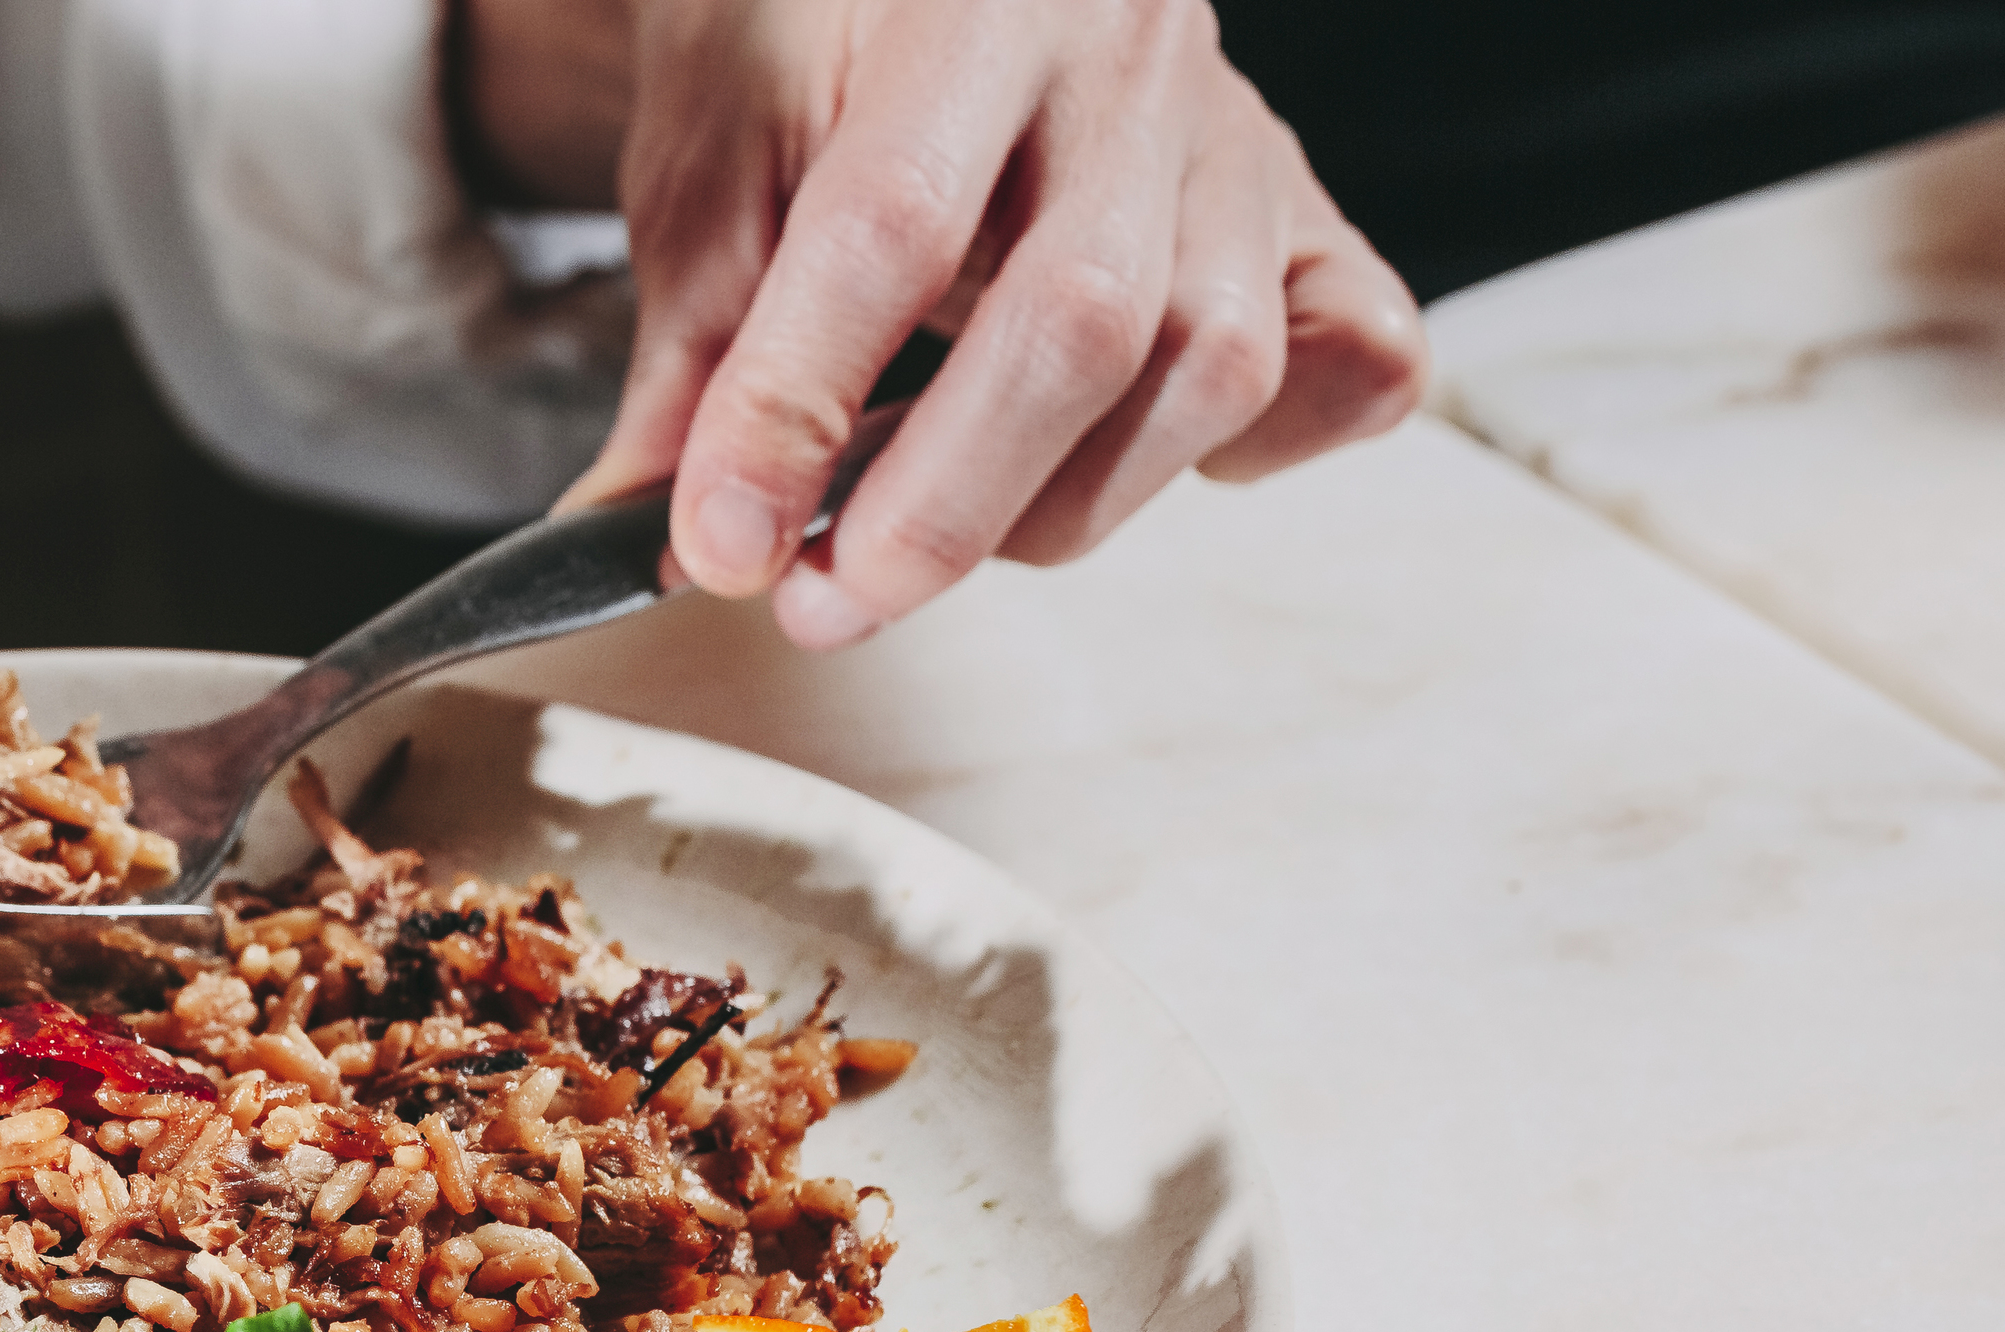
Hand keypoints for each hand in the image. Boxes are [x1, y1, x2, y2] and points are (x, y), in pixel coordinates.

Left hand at [462, 0, 1427, 646]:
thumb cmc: (813, 36)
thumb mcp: (712, 153)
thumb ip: (693, 348)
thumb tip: (653, 534)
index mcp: (966, 1)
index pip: (891, 225)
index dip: (798, 407)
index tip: (719, 542)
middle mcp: (1128, 54)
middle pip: (1079, 318)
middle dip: (939, 504)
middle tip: (822, 600)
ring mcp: (1236, 136)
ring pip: (1211, 363)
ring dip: (1060, 501)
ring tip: (923, 540)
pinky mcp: (1306, 212)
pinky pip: (1351, 357)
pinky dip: (1259, 448)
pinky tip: (1121, 462)